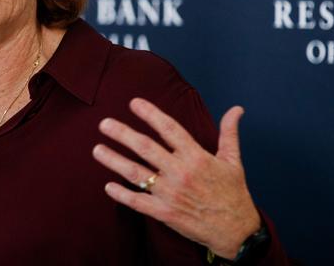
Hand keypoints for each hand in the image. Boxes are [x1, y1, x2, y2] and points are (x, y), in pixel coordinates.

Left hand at [92, 98, 260, 259]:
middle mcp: (180, 172)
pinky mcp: (165, 213)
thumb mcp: (233, 160)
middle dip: (122, 134)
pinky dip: (121, 194)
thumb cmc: (233, 193)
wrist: (236, 231)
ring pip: (136, 173)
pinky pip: (138, 202)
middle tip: (104, 124)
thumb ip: (229, 132)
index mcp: (196, 156)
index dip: (151, 114)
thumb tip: (236, 109)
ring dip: (114, 160)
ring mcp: (170, 194)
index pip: (169, 129)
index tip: (134, 103)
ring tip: (97, 149)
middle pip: (146, 148)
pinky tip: (108, 186)